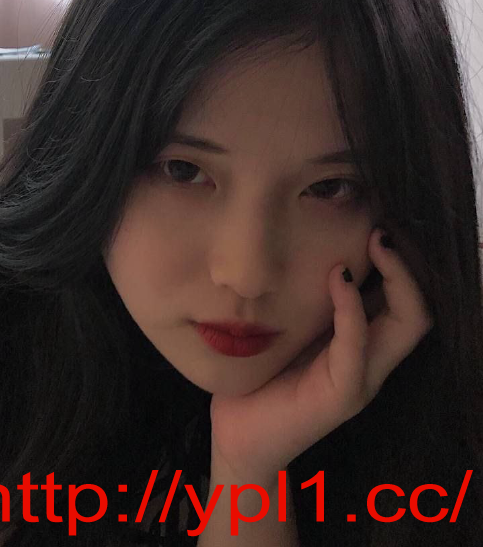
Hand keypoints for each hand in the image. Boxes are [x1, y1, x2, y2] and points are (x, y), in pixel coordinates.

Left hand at [208, 227, 432, 481]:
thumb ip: (306, 298)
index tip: (377, 222)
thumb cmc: (259, 373)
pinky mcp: (339, 396)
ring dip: (397, 279)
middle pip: (417, 309)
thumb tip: (307, 245)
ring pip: (406, 326)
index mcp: (360, 343)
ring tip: (377, 241)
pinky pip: (357, 350)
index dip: (401, 261)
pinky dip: (352, 310)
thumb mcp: (288, 326)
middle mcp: (371, 361)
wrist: (239, 434)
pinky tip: (337, 278)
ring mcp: (360, 380)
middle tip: (383, 227)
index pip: (404, 299)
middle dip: (408, 265)